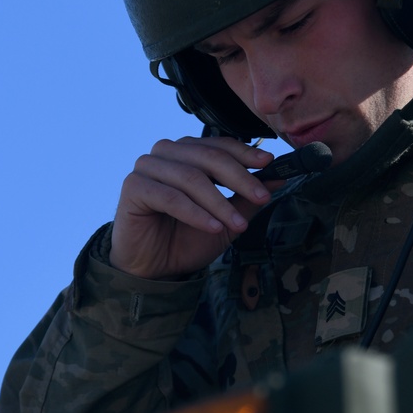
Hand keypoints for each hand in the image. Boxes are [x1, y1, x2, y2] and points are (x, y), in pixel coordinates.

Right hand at [109, 136, 276, 279]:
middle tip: (262, 197)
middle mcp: (167, 152)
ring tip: (238, 225)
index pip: (221, 145)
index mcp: (188, 151)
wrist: (154, 267)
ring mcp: (147, 166)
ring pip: (192, 178)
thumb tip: (279, 178)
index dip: (246, 153)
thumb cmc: (187, 238)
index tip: (270, 164)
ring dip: (220, 203)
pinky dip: (195, 213)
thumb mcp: (226, 218)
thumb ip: (248, 197)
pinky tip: (213, 227)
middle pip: (209, 157)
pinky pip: (170, 197)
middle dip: (240, 179)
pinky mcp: (133, 187)